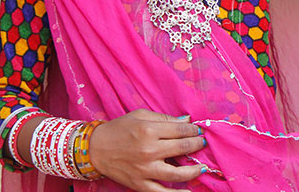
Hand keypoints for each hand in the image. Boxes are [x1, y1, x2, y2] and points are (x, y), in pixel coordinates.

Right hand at [89, 109, 206, 191]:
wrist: (96, 149)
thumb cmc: (119, 129)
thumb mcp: (140, 115)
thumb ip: (164, 118)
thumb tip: (187, 121)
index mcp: (149, 130)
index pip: (181, 130)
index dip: (194, 130)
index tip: (199, 131)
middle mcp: (149, 150)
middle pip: (182, 148)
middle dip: (196, 145)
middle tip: (202, 144)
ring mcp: (145, 170)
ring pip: (177, 173)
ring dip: (194, 170)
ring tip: (201, 167)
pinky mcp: (139, 184)